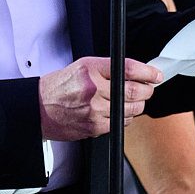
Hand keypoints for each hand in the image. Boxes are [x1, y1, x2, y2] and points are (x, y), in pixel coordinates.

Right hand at [38, 57, 161, 140]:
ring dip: (137, 105)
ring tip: (131, 100)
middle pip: (135, 91)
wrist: (39, 108)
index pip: (128, 68)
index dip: (148, 72)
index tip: (155, 74)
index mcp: (90, 69)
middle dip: (147, 90)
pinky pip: (121, 123)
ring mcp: (94, 109)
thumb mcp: (82, 67)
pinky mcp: (94, 126)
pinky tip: (118, 112)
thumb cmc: (61, 86)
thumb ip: (108, 69)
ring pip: (131, 109)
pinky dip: (125, 117)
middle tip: (148, 88)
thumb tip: (137, 73)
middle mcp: (93, 88)